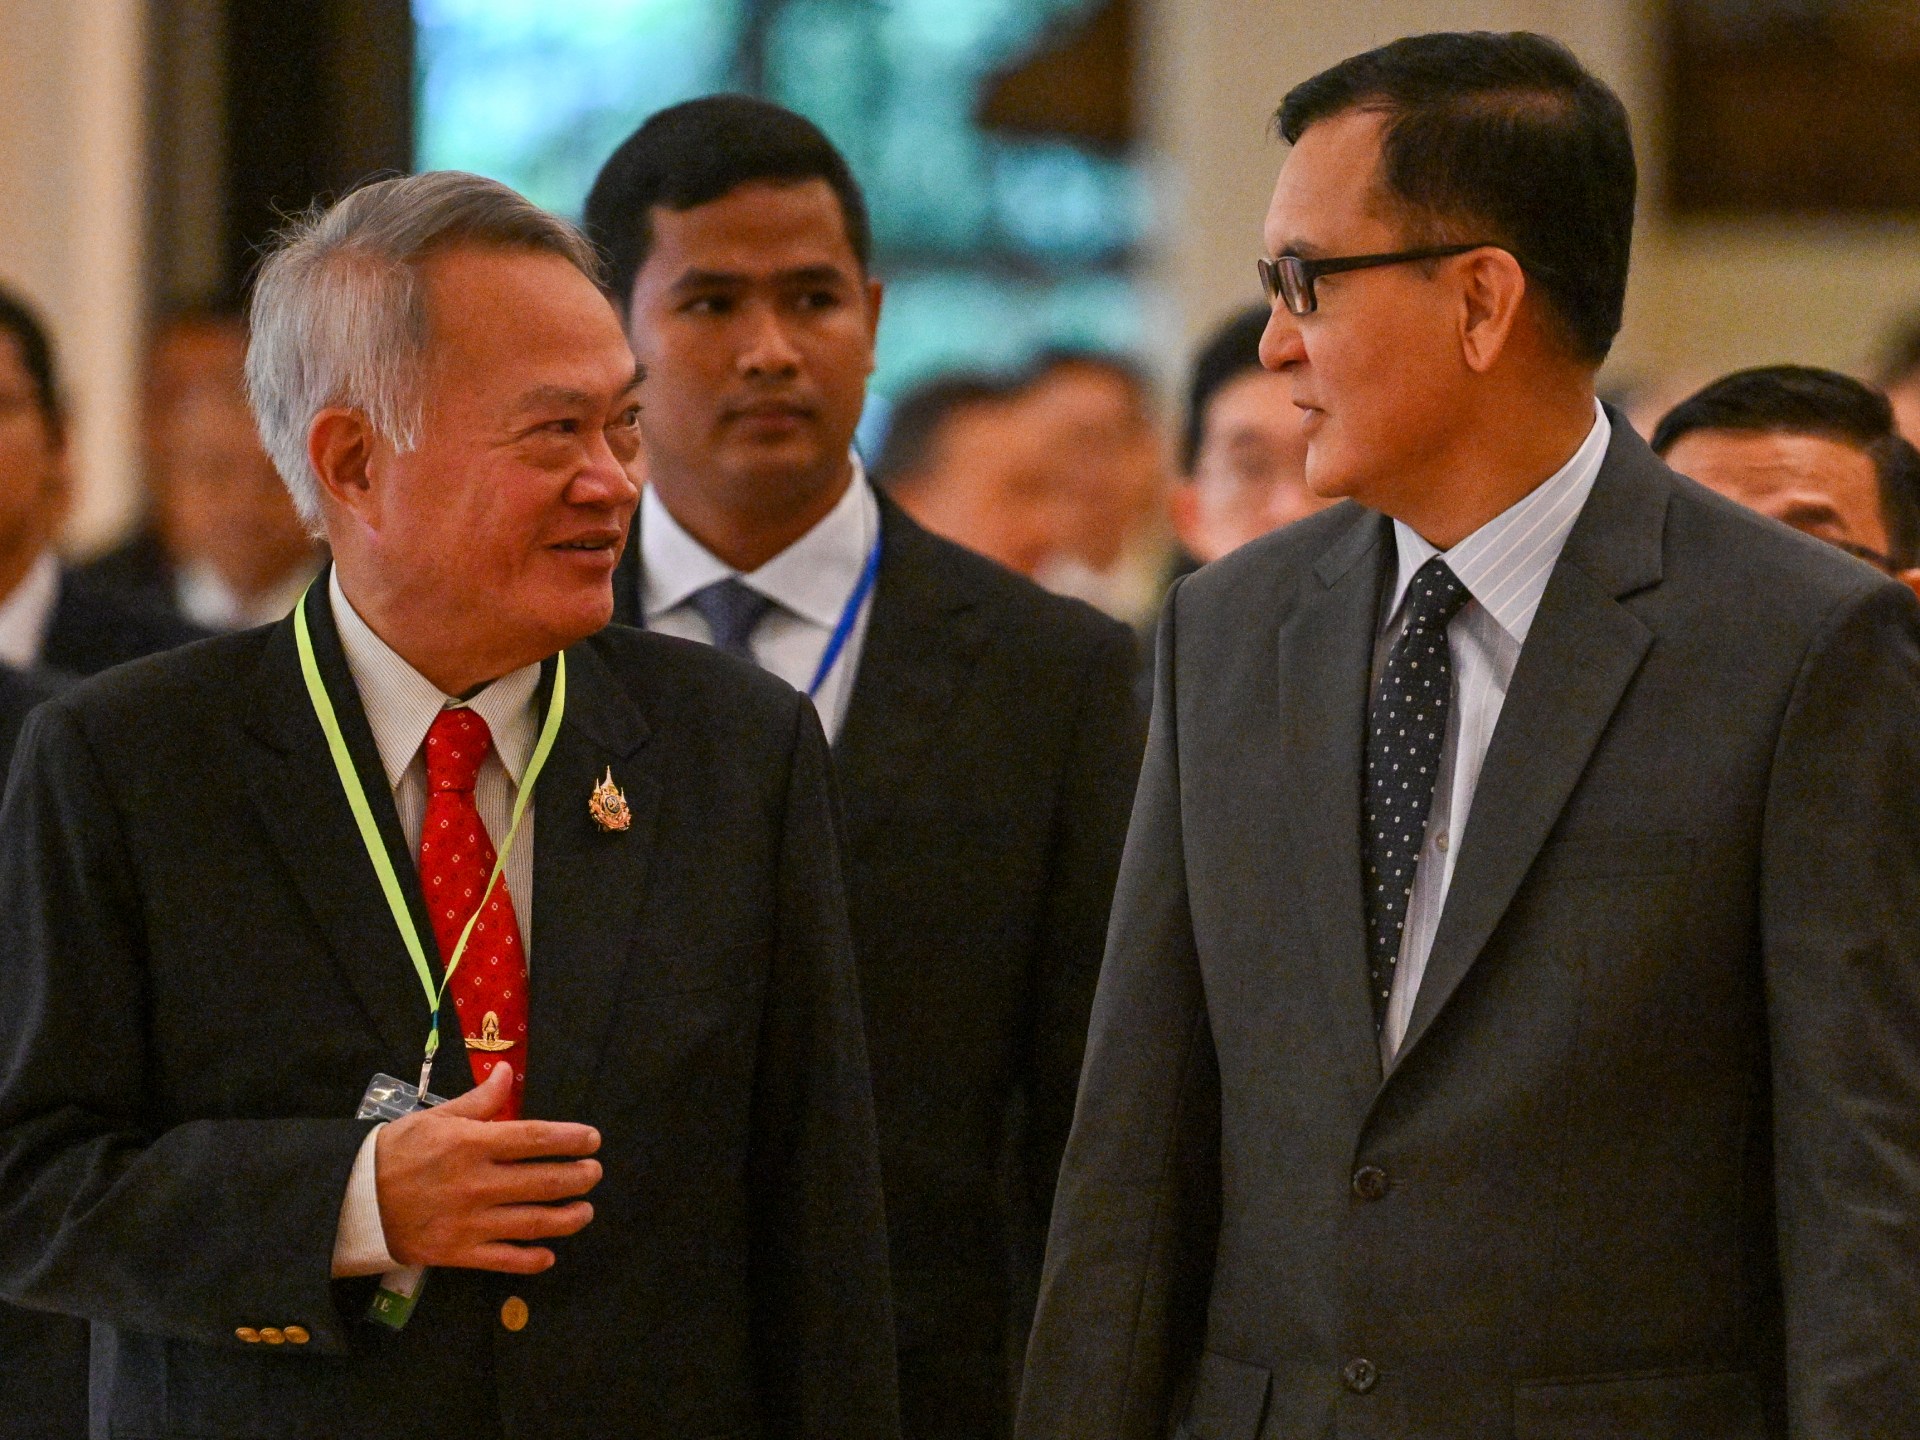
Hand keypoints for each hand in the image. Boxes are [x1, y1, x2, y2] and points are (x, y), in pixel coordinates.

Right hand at [373, 1063, 601, 1273]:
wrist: (354, 1200)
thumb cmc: (397, 1151)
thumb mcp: (436, 1117)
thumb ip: (479, 1100)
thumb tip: (507, 1071)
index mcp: (473, 1144)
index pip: (535, 1138)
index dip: (570, 1139)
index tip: (593, 1140)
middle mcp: (477, 1183)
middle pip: (544, 1181)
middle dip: (578, 1178)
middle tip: (594, 1174)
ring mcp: (470, 1222)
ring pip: (533, 1223)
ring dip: (567, 1218)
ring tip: (585, 1211)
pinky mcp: (458, 1253)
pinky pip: (504, 1260)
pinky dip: (531, 1259)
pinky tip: (549, 1254)